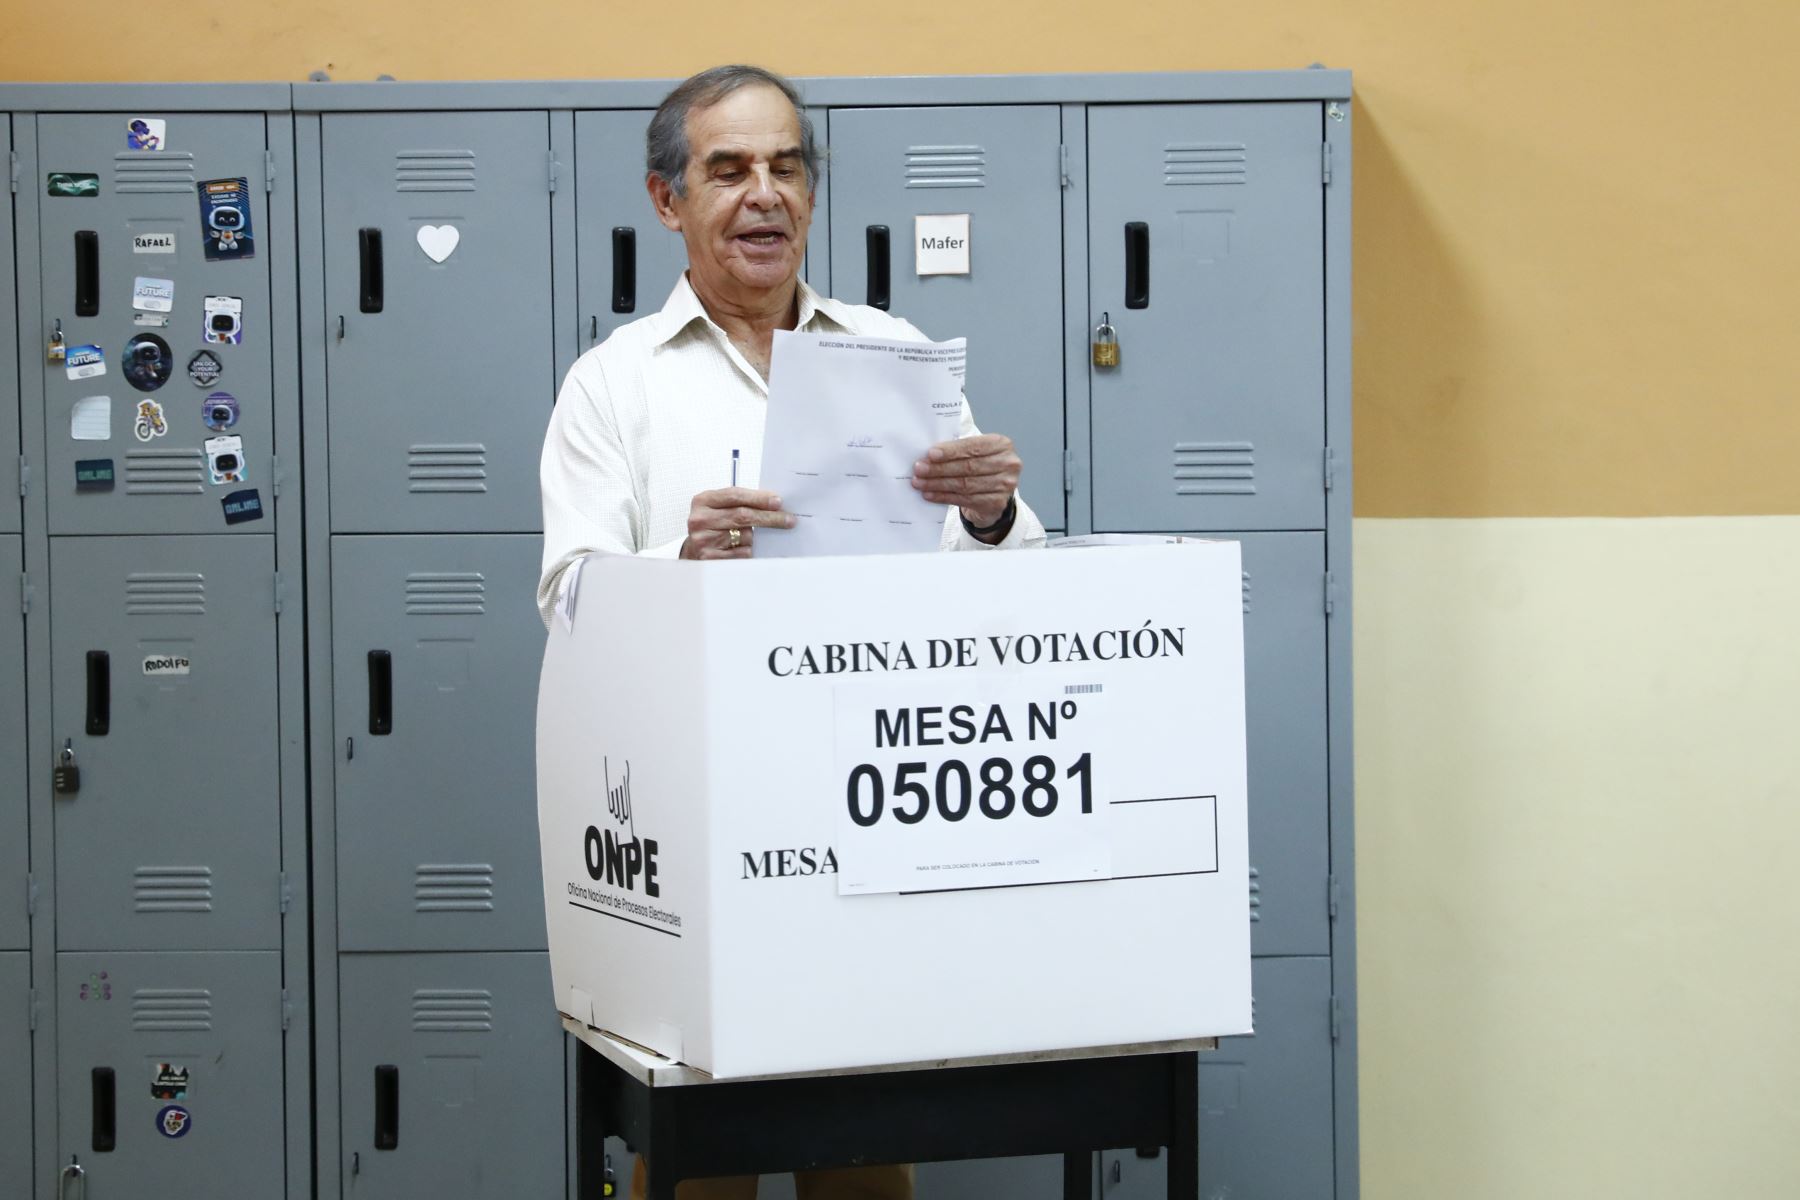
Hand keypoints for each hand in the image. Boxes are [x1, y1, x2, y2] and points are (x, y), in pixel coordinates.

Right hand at [679, 487, 794, 559]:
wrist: (693, 551)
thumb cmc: (712, 527)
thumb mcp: (720, 508)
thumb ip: (741, 502)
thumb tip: (774, 502)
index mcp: (703, 501)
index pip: (735, 495)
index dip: (759, 498)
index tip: (778, 502)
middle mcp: (700, 519)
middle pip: (743, 516)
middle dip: (769, 517)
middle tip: (788, 520)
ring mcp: (703, 540)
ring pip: (745, 536)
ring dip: (756, 538)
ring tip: (751, 538)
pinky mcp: (710, 558)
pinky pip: (742, 553)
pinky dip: (748, 551)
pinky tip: (742, 548)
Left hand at [911, 433, 1020, 529]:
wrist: (994, 491)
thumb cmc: (980, 465)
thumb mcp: (974, 452)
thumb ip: (958, 449)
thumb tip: (928, 455)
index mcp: (1002, 444)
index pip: (973, 447)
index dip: (951, 451)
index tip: (930, 454)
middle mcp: (1009, 464)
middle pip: (968, 467)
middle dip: (940, 468)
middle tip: (919, 469)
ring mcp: (1005, 485)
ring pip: (965, 485)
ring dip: (938, 484)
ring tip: (920, 482)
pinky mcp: (997, 503)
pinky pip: (965, 500)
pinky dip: (944, 497)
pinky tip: (930, 494)